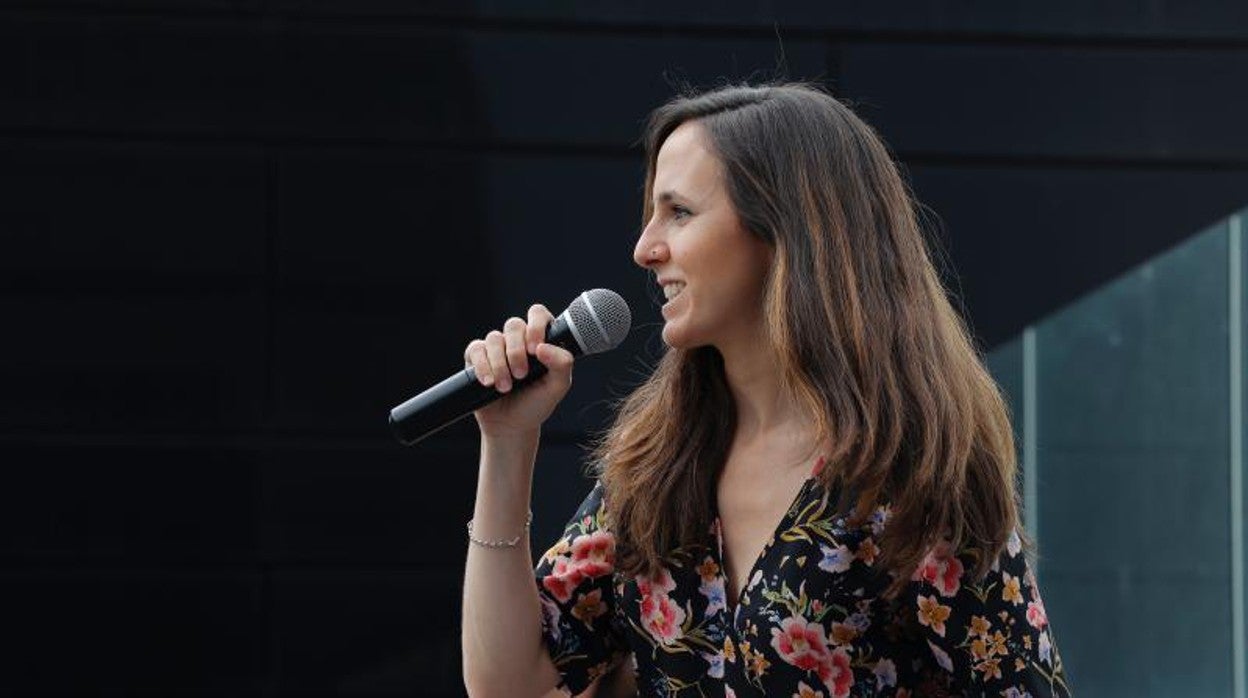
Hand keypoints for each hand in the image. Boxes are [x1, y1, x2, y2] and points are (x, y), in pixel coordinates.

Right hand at [463, 303, 574, 439]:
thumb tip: (543, 347)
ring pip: (494, 338)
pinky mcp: (478, 358)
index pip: (538, 314)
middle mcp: (519, 340)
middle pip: (514, 325)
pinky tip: (489, 382)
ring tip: (505, 387)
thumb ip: (562, 364)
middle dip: (516, 351)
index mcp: (541, 340)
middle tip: (521, 375)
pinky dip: (482, 366)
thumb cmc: (536, 403)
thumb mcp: (558, 386)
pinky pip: (476, 349)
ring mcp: (497, 348)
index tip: (536, 349)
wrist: (511, 425)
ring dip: (500, 364)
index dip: (536, 325)